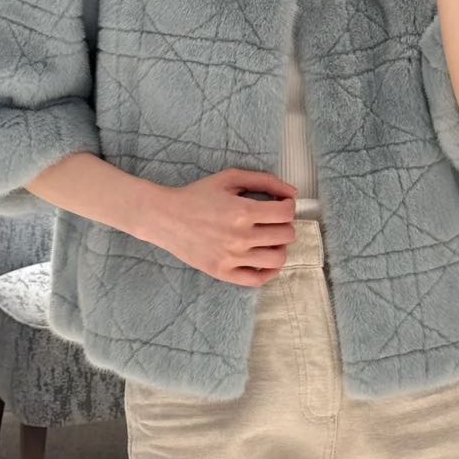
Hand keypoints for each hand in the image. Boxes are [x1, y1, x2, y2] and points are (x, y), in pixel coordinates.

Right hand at [147, 170, 297, 285]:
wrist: (165, 218)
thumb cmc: (198, 195)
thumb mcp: (230, 178)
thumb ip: (265, 181)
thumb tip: (293, 193)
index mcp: (243, 211)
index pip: (286, 213)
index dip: (288, 206)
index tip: (280, 205)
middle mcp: (240, 237)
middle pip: (286, 235)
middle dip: (284, 225)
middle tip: (272, 221)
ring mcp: (232, 258)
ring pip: (277, 259)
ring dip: (280, 247)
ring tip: (269, 239)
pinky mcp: (223, 273)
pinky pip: (258, 280)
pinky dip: (269, 271)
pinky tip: (265, 259)